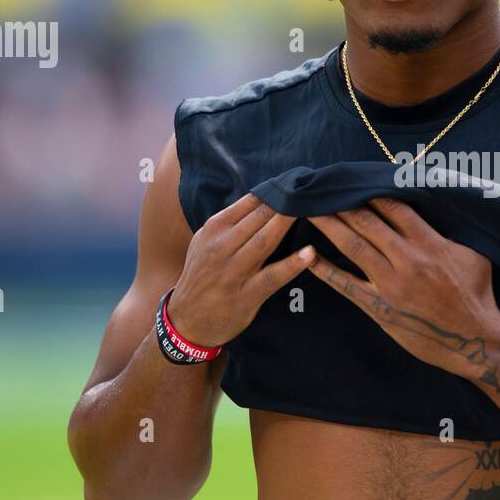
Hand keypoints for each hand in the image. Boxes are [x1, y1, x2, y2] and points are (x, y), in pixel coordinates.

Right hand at [166, 192, 315, 346]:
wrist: (186, 319)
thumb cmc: (202, 275)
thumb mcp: (205, 242)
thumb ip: (230, 222)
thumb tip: (261, 198)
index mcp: (215, 229)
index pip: (250, 202)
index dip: (276, 189)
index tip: (297, 180)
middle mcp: (222, 246)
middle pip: (260, 217)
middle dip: (286, 201)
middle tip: (310, 187)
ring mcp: (234, 271)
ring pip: (265, 240)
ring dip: (289, 223)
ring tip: (312, 208)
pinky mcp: (247, 294)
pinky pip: (272, 276)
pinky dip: (291, 265)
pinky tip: (310, 254)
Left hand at [305, 197, 499, 378]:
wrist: (475, 339)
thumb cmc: (478, 294)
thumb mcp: (474, 255)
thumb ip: (450, 233)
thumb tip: (437, 211)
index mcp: (430, 243)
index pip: (393, 206)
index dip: (370, 191)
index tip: (352, 180)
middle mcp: (407, 259)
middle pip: (367, 221)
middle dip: (342, 202)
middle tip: (321, 188)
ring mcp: (391, 284)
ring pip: (353, 247)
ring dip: (329, 226)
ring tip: (310, 210)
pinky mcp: (380, 308)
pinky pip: (347, 286)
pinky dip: (326, 271)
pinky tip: (308, 258)